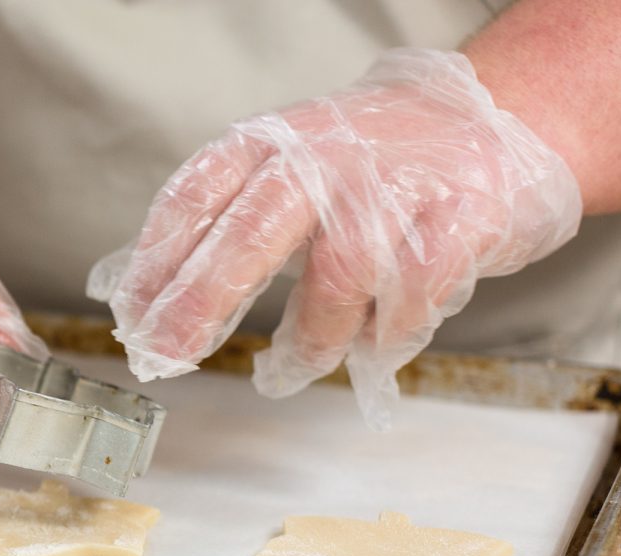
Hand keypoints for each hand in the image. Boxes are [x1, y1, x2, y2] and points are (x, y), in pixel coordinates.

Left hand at [88, 48, 581, 427]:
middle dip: (200, 304)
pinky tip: (371, 348)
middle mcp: (326, 157)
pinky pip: (413, 293)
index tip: (133, 324)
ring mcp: (396, 184)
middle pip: (251, 235)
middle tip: (169, 360)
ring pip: (337, 277)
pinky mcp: (462, 215)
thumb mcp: (282, 172)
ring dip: (305, 341)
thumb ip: (211, 227)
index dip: (155, 265)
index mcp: (270, 145)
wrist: (496, 118)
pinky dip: (387, 335)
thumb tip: (124, 292)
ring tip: (283, 371)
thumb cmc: (370, 165)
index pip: (195, 198)